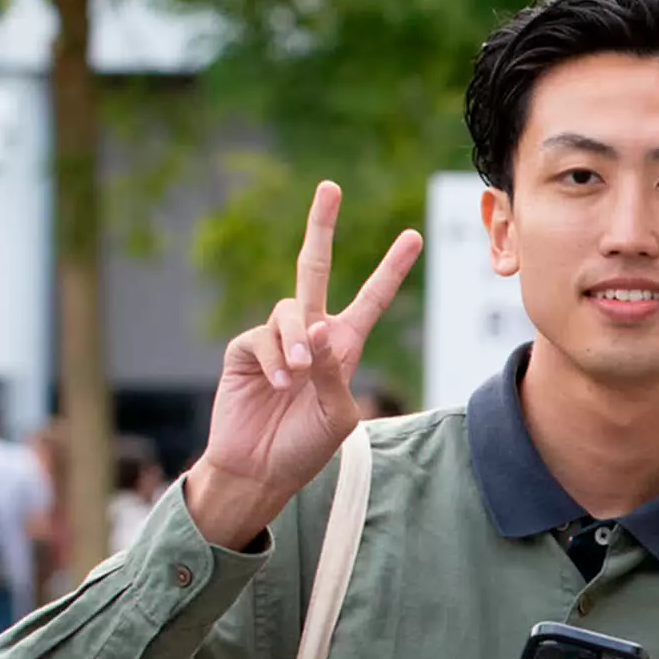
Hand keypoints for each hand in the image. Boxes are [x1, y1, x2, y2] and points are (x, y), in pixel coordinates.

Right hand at [181, 182, 421, 550]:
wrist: (259, 471)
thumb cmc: (304, 449)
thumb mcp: (336, 415)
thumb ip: (332, 371)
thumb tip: (318, 326)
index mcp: (343, 348)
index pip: (370, 300)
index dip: (390, 270)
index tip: (413, 236)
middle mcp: (310, 335)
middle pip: (313, 269)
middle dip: (321, 227)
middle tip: (330, 188)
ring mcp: (275, 339)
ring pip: (290, 311)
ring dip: (296, 341)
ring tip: (295, 377)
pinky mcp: (245, 349)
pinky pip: (262, 337)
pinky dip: (274, 358)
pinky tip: (278, 382)